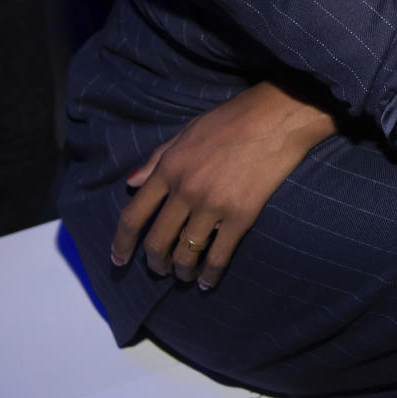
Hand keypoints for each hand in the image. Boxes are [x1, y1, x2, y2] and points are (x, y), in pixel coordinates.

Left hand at [111, 81, 335, 288]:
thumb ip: (157, 158)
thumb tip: (131, 181)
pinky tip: (208, 282)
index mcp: (169, 168)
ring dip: (181, 271)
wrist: (277, 116)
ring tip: (184, 275)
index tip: (119, 258)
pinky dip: (210, 274)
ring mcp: (212, 205)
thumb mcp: (187, 131)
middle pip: (157, 241)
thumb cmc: (232, 118)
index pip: (134, 214)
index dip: (122, 242)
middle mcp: (185, 190)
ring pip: (185, 253)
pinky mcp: (241, 216)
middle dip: (154, 263)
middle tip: (159, 270)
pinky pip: (218, 256)